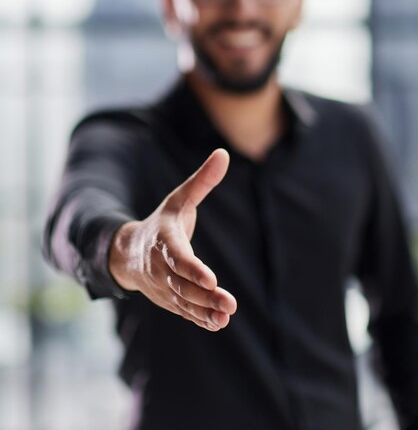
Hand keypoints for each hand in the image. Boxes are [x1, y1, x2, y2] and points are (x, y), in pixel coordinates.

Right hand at [109, 148, 236, 330]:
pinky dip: (199, 318)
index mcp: (164, 240)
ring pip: (184, 301)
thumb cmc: (161, 222)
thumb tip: (224, 153)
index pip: (178, 257)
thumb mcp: (179, 199)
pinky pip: (183, 311)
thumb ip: (202, 181)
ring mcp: (163, 286)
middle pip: (183, 284)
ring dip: (205, 310)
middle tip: (230, 303)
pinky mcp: (169, 300)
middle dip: (205, 295)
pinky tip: (218, 322)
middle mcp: (161, 267)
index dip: (193, 269)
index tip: (211, 278)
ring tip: (226, 315)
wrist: (129, 252)